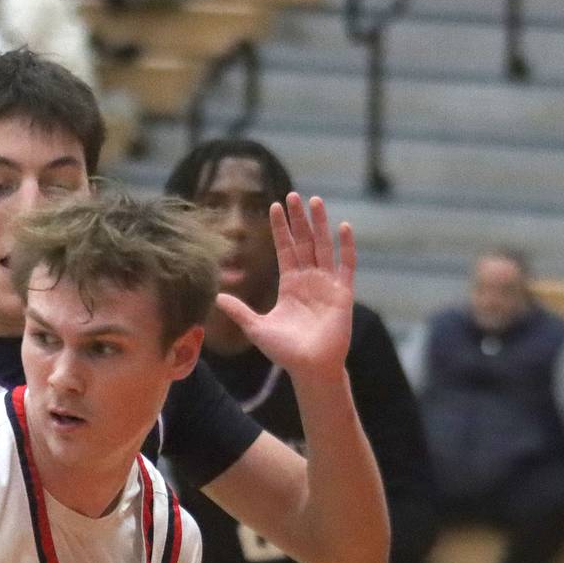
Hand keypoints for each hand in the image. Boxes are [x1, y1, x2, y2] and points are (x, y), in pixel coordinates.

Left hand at [215, 192, 354, 383]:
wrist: (310, 368)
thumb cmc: (285, 352)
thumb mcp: (256, 328)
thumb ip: (239, 311)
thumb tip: (217, 297)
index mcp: (290, 285)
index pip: (285, 249)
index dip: (281, 228)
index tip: (275, 205)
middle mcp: (309, 280)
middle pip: (304, 242)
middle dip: (299, 219)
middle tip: (293, 194)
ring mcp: (327, 284)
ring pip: (324, 247)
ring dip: (320, 224)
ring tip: (315, 201)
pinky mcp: (343, 293)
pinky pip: (346, 265)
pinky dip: (346, 247)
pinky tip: (344, 227)